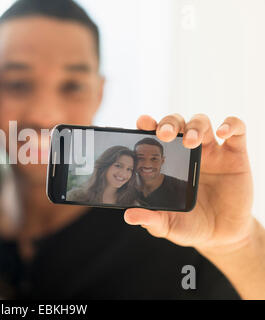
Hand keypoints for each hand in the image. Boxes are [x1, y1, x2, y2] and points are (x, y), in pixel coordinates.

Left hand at [125, 113, 254, 253]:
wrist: (221, 236)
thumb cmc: (190, 225)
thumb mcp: (168, 225)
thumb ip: (150, 219)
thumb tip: (129, 216)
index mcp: (168, 162)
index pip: (155, 136)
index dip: (148, 125)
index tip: (142, 122)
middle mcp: (187, 151)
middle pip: (177, 123)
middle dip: (169, 123)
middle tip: (164, 134)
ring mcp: (212, 151)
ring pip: (202, 122)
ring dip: (195, 126)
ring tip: (190, 142)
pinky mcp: (235, 155)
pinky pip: (237, 130)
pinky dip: (231, 125)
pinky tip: (223, 132)